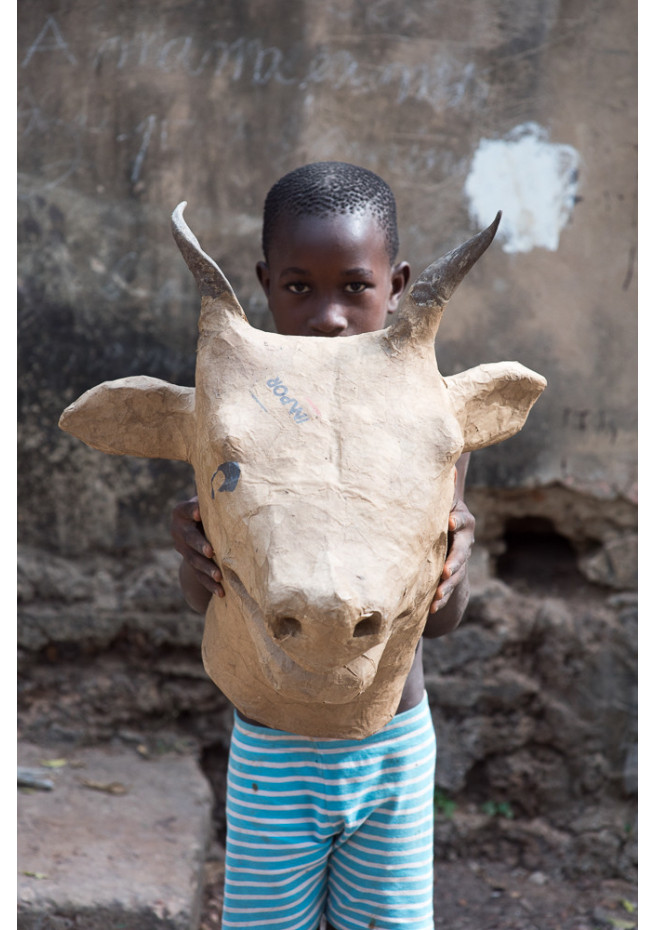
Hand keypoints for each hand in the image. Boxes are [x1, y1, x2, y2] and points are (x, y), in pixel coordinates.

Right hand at [170, 497, 223, 598]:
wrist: (199, 529)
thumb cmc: (212, 507)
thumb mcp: (210, 498)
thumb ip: (217, 488)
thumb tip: (237, 466)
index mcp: (182, 512)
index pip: (186, 510)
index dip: (192, 511)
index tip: (199, 514)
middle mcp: (179, 531)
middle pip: (189, 538)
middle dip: (199, 545)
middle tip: (210, 550)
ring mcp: (184, 550)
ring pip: (194, 560)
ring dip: (207, 569)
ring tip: (219, 576)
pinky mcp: (191, 566)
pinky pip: (199, 577)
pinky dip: (210, 584)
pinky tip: (222, 592)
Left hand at [429, 493, 474, 613]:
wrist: (451, 536)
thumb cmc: (442, 512)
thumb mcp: (445, 499)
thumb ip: (445, 485)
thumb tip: (446, 458)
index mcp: (461, 520)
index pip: (461, 520)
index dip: (456, 520)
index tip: (449, 522)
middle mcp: (463, 541)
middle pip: (462, 552)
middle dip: (454, 562)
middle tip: (445, 570)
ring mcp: (459, 561)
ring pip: (455, 574)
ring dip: (447, 586)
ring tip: (437, 596)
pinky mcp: (451, 577)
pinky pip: (448, 589)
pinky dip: (440, 599)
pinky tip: (431, 609)